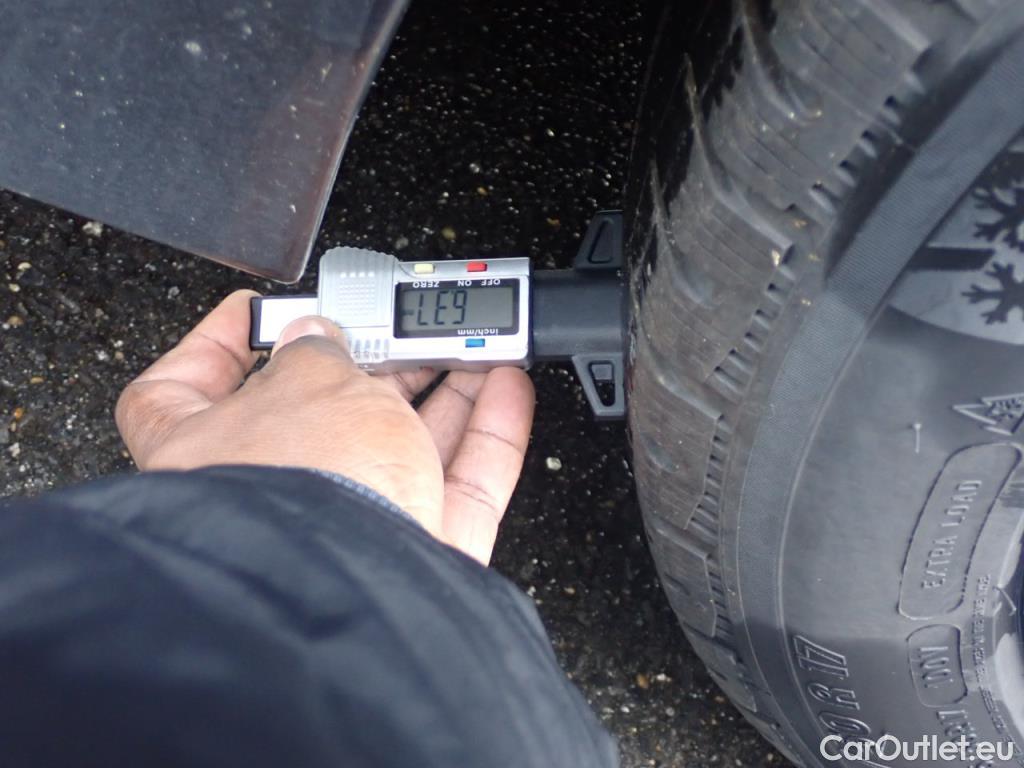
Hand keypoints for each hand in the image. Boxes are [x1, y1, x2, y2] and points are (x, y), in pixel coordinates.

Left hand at [115, 290, 534, 564]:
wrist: (357, 592)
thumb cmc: (299, 489)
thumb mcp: (310, 381)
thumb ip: (319, 350)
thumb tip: (321, 340)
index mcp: (202, 448)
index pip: (185, 385)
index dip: (217, 342)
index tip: (258, 313)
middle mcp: (271, 495)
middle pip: (321, 414)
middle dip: (369, 364)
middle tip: (404, 328)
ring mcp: (345, 530)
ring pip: (399, 447)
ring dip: (440, 391)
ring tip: (473, 346)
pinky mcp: (414, 554)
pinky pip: (456, 485)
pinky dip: (485, 435)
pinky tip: (504, 390)